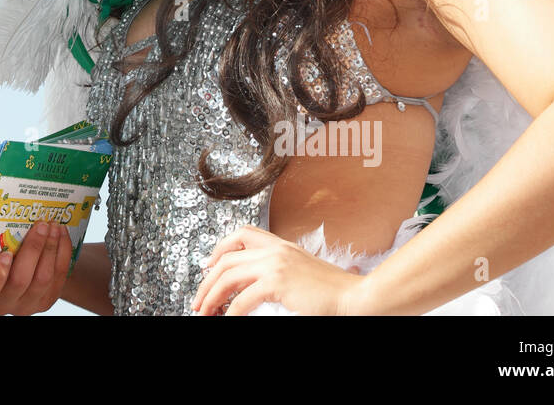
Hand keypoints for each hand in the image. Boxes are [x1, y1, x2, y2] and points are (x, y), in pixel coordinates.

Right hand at [0, 221, 71, 314]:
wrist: (20, 270)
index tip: (6, 254)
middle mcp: (3, 304)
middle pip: (20, 281)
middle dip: (32, 250)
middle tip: (40, 225)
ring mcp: (27, 305)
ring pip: (42, 279)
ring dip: (50, 248)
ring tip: (53, 226)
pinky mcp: (47, 300)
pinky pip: (58, 277)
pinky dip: (62, 253)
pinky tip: (61, 234)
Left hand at [190, 225, 363, 315]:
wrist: (354, 297)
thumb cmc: (332, 290)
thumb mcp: (300, 271)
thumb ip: (278, 270)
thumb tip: (254, 283)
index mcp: (281, 245)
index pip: (241, 234)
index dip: (219, 249)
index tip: (208, 266)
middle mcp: (275, 249)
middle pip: (227, 258)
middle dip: (207, 281)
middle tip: (199, 300)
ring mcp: (276, 264)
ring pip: (228, 276)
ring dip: (211, 296)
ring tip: (205, 311)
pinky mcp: (278, 282)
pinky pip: (242, 298)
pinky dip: (231, 312)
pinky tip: (228, 319)